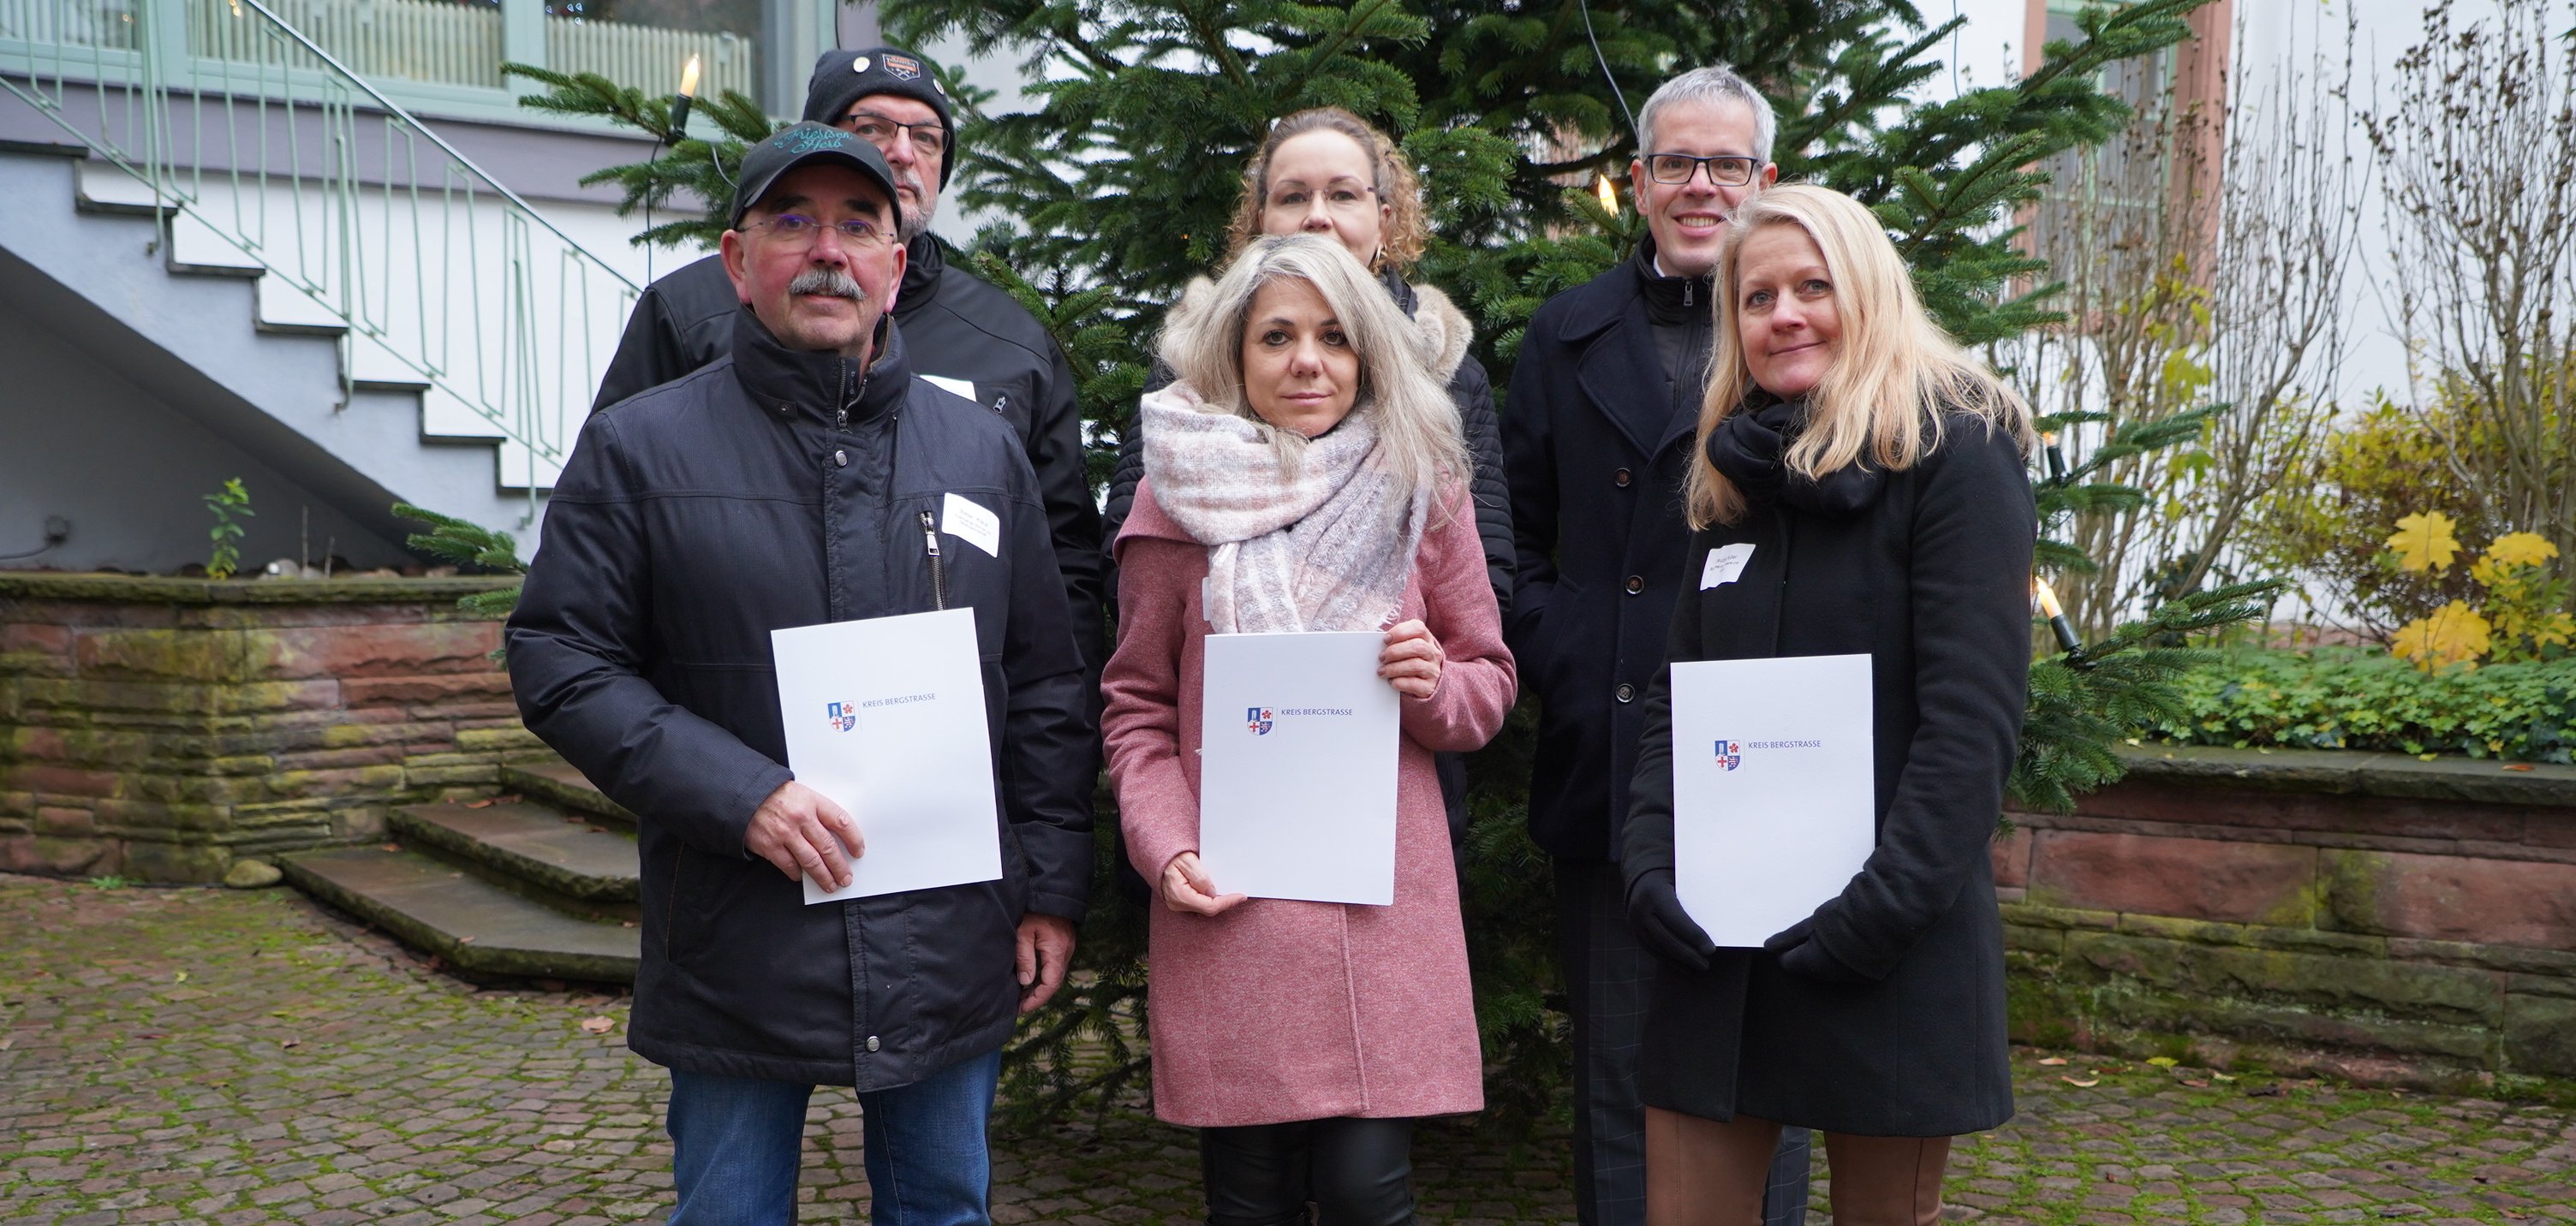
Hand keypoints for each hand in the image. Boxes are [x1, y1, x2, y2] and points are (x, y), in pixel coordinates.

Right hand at [743, 781, 862, 888]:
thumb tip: (837, 836)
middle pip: (828, 847)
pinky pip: (789, 865)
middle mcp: (801, 818)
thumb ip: (819, 812)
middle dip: (840, 866)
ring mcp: (785, 833)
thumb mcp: (803, 794)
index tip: (858, 851)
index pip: (841, 822)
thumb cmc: (777, 795)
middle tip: (846, 878)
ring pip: (812, 861)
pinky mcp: (769, 845)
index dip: (854, 839)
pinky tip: (802, 877)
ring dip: (824, 876)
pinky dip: (798, 874)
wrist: (745, 794)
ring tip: (831, 884)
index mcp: (812, 802)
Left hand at [1015, 913, 1077, 1013]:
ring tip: (1022, 996)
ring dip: (1040, 987)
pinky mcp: (1063, 944)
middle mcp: (1066, 952)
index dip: (1037, 999)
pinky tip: (1031, 979)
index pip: (1051, 984)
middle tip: (1019, 1006)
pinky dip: (1044, 976)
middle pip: (1054, 982)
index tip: (1021, 1008)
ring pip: (1055, 975)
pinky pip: (1055, 966)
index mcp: (1057, 950)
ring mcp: (1067, 948)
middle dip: (1037, 996)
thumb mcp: (1023, 933)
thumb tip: (1026, 982)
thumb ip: (1025, 958)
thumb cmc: (1034, 910)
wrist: (1050, 892)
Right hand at [1158, 851, 1246, 916]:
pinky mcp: (1180, 902)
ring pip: (1204, 908)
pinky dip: (1210, 900)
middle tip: (1238, 894)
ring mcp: (1178, 905)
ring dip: (1218, 901)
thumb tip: (1212, 892)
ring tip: (1230, 892)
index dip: (1227, 902)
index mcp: (1180, 895)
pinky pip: (1199, 904)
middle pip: (1209, 909)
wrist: (1156, 855)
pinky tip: (1217, 892)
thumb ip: (1200, 877)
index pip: (1210, 906)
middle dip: (1225, 902)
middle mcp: (1178, 904)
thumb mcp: (1187, 860)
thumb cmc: (1170, 856)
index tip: (1241, 897)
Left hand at [1379, 619, 1443, 699]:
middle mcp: (1433, 654)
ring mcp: (1433, 671)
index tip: (1386, 639)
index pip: (1419, 628)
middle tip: (1381, 657)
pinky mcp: (1429, 687)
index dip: (1401, 632)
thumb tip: (1378, 646)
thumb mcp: (1408, 650)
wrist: (1428, 686)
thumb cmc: (1411, 663)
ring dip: (1394, 668)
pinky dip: (1400, 682)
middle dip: (1395, 651)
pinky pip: (1414, 684)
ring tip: (1382, 671)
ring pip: (1415, 665)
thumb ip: (1397, 644)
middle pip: (1417, 646)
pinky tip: (1392, 682)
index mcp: (1427, 640)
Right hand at [1626, 868, 1714, 970]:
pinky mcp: (1635, 932)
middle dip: (1687, 953)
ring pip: (1658, 947)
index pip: (1675, 918)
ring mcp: (1635, 922)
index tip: (1711, 949)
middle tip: (1706, 964)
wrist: (1642, 878)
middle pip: (1665, 937)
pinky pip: (1652, 950)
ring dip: (1680, 960)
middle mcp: (1641, 909)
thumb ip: (1695, 894)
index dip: (1693, 935)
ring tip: (1699, 967)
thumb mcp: (1682, 880)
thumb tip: (1720, 913)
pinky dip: (1669, 961)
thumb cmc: (1672, 878)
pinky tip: (1685, 968)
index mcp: (1655, 892)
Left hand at [1763, 915, 1869, 985]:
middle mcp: (1831, 977)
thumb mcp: (1812, 923)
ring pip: (1830, 971)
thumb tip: (1769, 946)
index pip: (1788, 964)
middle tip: (1814, 932)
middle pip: (1809, 968)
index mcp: (1813, 964)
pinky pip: (1849, 971)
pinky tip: (1851, 943)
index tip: (1789, 939)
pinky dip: (1846, 960)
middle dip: (1807, 953)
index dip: (1786, 950)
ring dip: (1828, 957)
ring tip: (1835, 934)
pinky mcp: (1869, 976)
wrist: (1885, 918)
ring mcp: (1852, 978)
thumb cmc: (1845, 917)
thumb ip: (1790, 937)